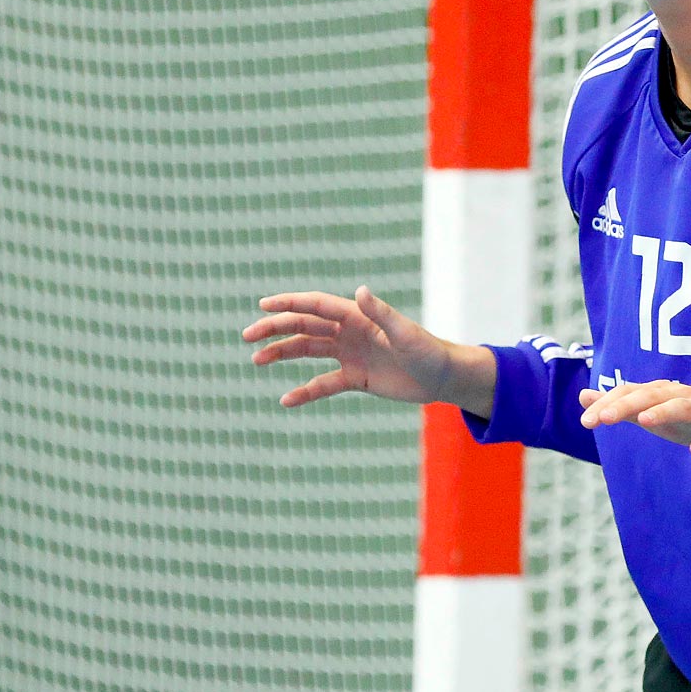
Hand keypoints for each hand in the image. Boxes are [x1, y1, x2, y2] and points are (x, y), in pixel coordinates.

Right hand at [243, 286, 493, 414]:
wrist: (442, 378)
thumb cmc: (428, 351)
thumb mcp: (404, 333)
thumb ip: (381, 313)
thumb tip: (360, 290)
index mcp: (358, 316)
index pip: (316, 305)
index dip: (289, 303)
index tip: (263, 305)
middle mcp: (349, 331)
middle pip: (305, 326)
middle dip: (276, 329)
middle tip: (248, 335)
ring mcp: (350, 354)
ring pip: (308, 351)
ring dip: (282, 354)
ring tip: (256, 360)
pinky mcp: (355, 377)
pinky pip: (324, 383)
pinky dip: (305, 391)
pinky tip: (286, 400)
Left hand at [578, 380, 690, 466]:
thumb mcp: (655, 412)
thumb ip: (621, 405)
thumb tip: (584, 397)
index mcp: (664, 394)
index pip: (631, 393)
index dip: (608, 404)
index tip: (586, 421)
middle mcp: (683, 396)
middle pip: (652, 396)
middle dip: (626, 405)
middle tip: (602, 419)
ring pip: (684, 406)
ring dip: (664, 412)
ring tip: (644, 421)